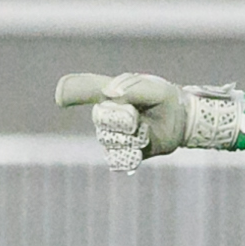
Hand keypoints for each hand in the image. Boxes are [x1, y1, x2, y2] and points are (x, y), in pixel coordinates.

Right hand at [53, 72, 244, 171]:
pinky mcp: (122, 154)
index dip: (71, 91)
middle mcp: (106, 114)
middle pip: (101, 117)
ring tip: (146, 129)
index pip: (83, 89)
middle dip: (121, 117)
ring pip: (111, 139)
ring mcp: (112, 135)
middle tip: (136, 116)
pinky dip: (133, 153)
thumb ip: (134, 87)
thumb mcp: (157, 90)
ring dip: (132, 135)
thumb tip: (110, 94)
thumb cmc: (166, 100)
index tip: (61, 98)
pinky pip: (119, 158)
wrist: (183, 122)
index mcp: (109, 93)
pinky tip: (143, 144)